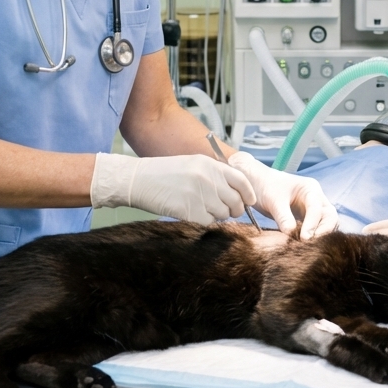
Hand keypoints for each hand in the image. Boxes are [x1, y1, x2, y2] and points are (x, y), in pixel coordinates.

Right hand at [90, 153, 253, 224]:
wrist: (138, 179)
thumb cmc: (164, 173)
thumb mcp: (193, 164)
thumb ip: (215, 175)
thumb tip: (236, 193)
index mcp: (211, 165)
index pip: (241, 181)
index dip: (248, 194)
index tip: (249, 202)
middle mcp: (208, 178)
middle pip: (235, 202)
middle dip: (233, 210)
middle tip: (223, 211)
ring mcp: (200, 195)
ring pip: (222, 215)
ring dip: (215, 216)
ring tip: (199, 208)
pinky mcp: (190, 211)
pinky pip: (207, 223)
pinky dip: (202, 222)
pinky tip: (190, 214)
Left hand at [227, 152, 338, 238]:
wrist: (256, 184)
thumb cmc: (266, 186)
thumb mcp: (274, 200)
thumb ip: (283, 217)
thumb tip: (291, 234)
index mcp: (311, 189)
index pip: (317, 209)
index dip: (312, 224)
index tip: (304, 238)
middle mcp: (316, 199)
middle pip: (329, 217)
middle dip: (323, 231)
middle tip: (310, 245)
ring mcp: (312, 209)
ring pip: (325, 224)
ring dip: (318, 236)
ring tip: (305, 247)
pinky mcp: (305, 219)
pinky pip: (314, 229)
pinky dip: (310, 237)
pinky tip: (301, 245)